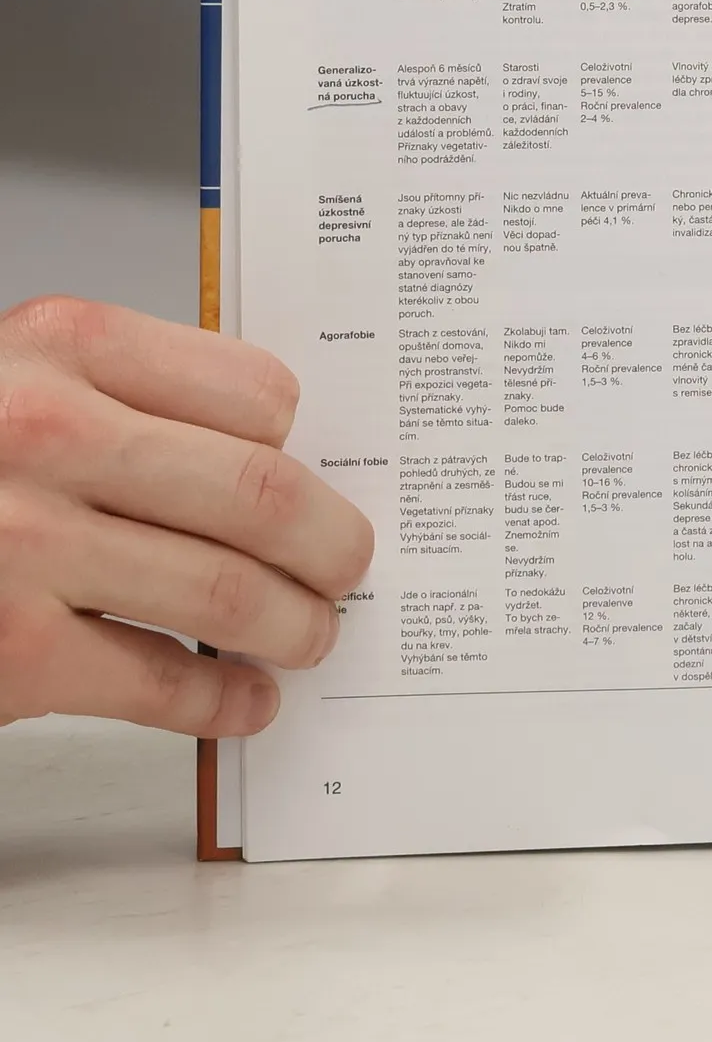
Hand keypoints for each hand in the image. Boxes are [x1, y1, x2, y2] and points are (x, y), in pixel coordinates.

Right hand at [0, 297, 372, 735]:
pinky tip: (242, 697)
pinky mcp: (10, 651)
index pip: (256, 391)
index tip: (320, 473)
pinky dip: (222, 698)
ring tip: (310, 633)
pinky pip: (160, 682)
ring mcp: (23, 545)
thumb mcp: (16, 379)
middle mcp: (43, 431)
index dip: (306, 446)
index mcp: (60, 342)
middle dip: (331, 545)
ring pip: (229, 593)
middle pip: (262, 496)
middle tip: (349, 564)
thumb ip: (123, 394)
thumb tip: (272, 451)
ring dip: (295, 624)